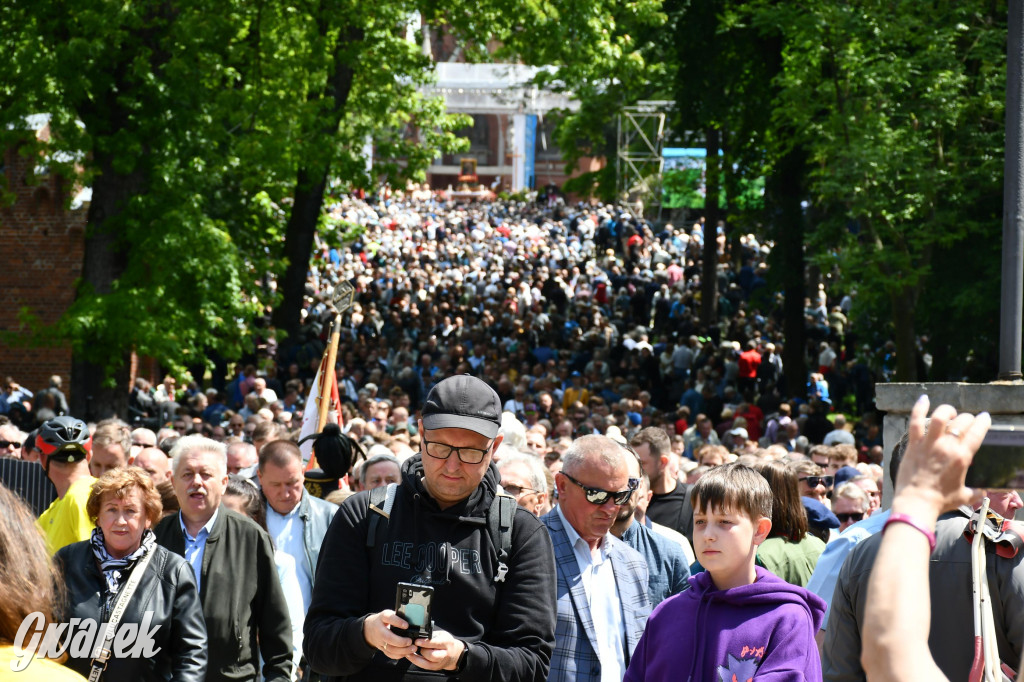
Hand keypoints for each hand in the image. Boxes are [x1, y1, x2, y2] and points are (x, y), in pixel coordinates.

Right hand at [362, 610, 414, 659]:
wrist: (369, 629)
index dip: (398, 622)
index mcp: (383, 617)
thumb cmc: (384, 620)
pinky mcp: (381, 648)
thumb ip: (399, 616)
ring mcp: (379, 640)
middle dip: (401, 641)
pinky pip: (390, 654)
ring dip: (402, 650)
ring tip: (413, 648)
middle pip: (389, 637)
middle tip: (410, 641)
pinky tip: (406, 653)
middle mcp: (379, 629)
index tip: (407, 625)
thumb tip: (413, 620)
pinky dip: (399, 655)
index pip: (389, 618)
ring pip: (390, 648)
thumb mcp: (389, 614)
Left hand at [406, 628, 464, 670]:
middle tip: (416, 645)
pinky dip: (416, 661)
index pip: (436, 643)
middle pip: (432, 655)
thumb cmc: (446, 642)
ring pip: (427, 663)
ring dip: (417, 657)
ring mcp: (440, 663)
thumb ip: (432, 635)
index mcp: (447, 643)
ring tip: (410, 651)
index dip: (425, 643)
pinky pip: (424, 666)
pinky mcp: (435, 668)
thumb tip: (419, 635)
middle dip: (422, 650)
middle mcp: (445, 654)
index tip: (417, 641)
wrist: (455, 654)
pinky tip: (411, 656)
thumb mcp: (442, 634)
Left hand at [895, 395, 989, 518]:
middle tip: (966, 421)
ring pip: (940, 417)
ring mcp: (929, 443)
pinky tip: (923, 399)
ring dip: (947, 410)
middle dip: (967, 418)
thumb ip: (977, 492)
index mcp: (962, 457)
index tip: (984, 418)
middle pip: (961, 422)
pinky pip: (915, 421)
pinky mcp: (913, 444)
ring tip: (950, 412)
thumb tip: (985, 492)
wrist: (917, 502)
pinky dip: (919, 408)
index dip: (983, 422)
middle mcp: (947, 446)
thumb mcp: (964, 496)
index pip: (977, 432)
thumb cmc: (940, 501)